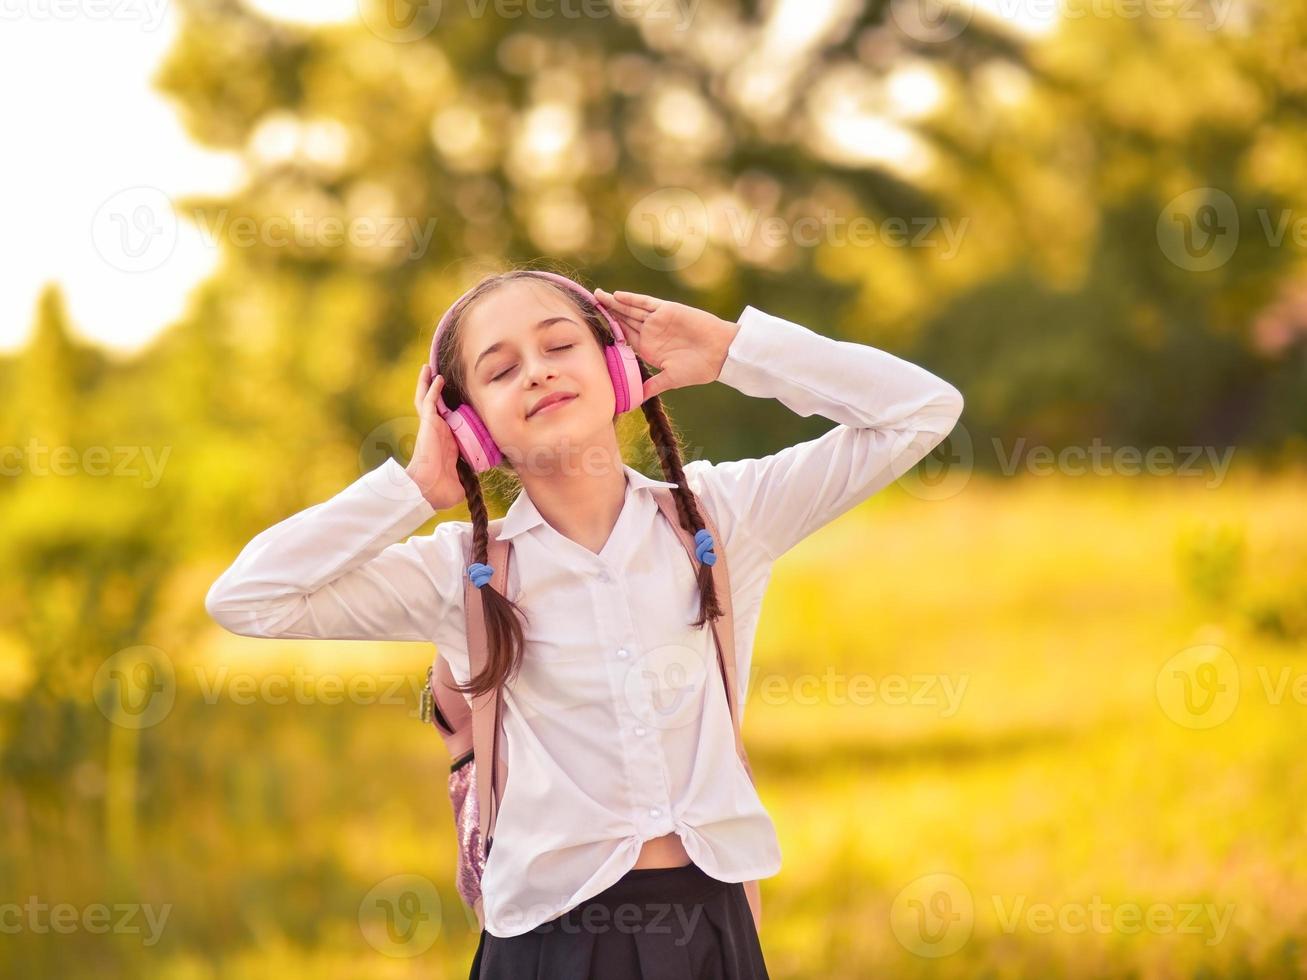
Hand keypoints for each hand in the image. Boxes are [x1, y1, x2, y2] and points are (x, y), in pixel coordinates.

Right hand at [406, 365, 465, 510]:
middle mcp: (437, 431)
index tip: (459, 397)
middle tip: (438, 374)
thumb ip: (475, 470)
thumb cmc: (444, 488)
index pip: (448, 419)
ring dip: (428, 383)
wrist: (430, 488)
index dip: (451, 408)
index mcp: (446, 442)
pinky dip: (433, 389)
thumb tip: (492, 470)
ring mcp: (431, 426)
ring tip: (429, 368)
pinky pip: (429, 402)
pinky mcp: (428, 424)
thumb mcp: (465, 476)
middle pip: (434, 405)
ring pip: (427, 399)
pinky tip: (437, 377)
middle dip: (435, 390)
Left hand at [595, 288, 739, 401]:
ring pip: (631, 310)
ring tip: (598, 297)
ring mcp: (658, 321)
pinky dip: (631, 299)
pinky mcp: (666, 310)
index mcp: (649, 349)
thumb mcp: (671, 379)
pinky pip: (645, 303)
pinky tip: (617, 296)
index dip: (610, 332)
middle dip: (608, 313)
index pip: (624, 338)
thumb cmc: (699, 368)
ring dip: (615, 303)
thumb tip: (635, 402)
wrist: (720, 352)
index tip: (592, 329)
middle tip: (590, 305)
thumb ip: (652, 386)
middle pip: (624, 320)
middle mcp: (651, 333)